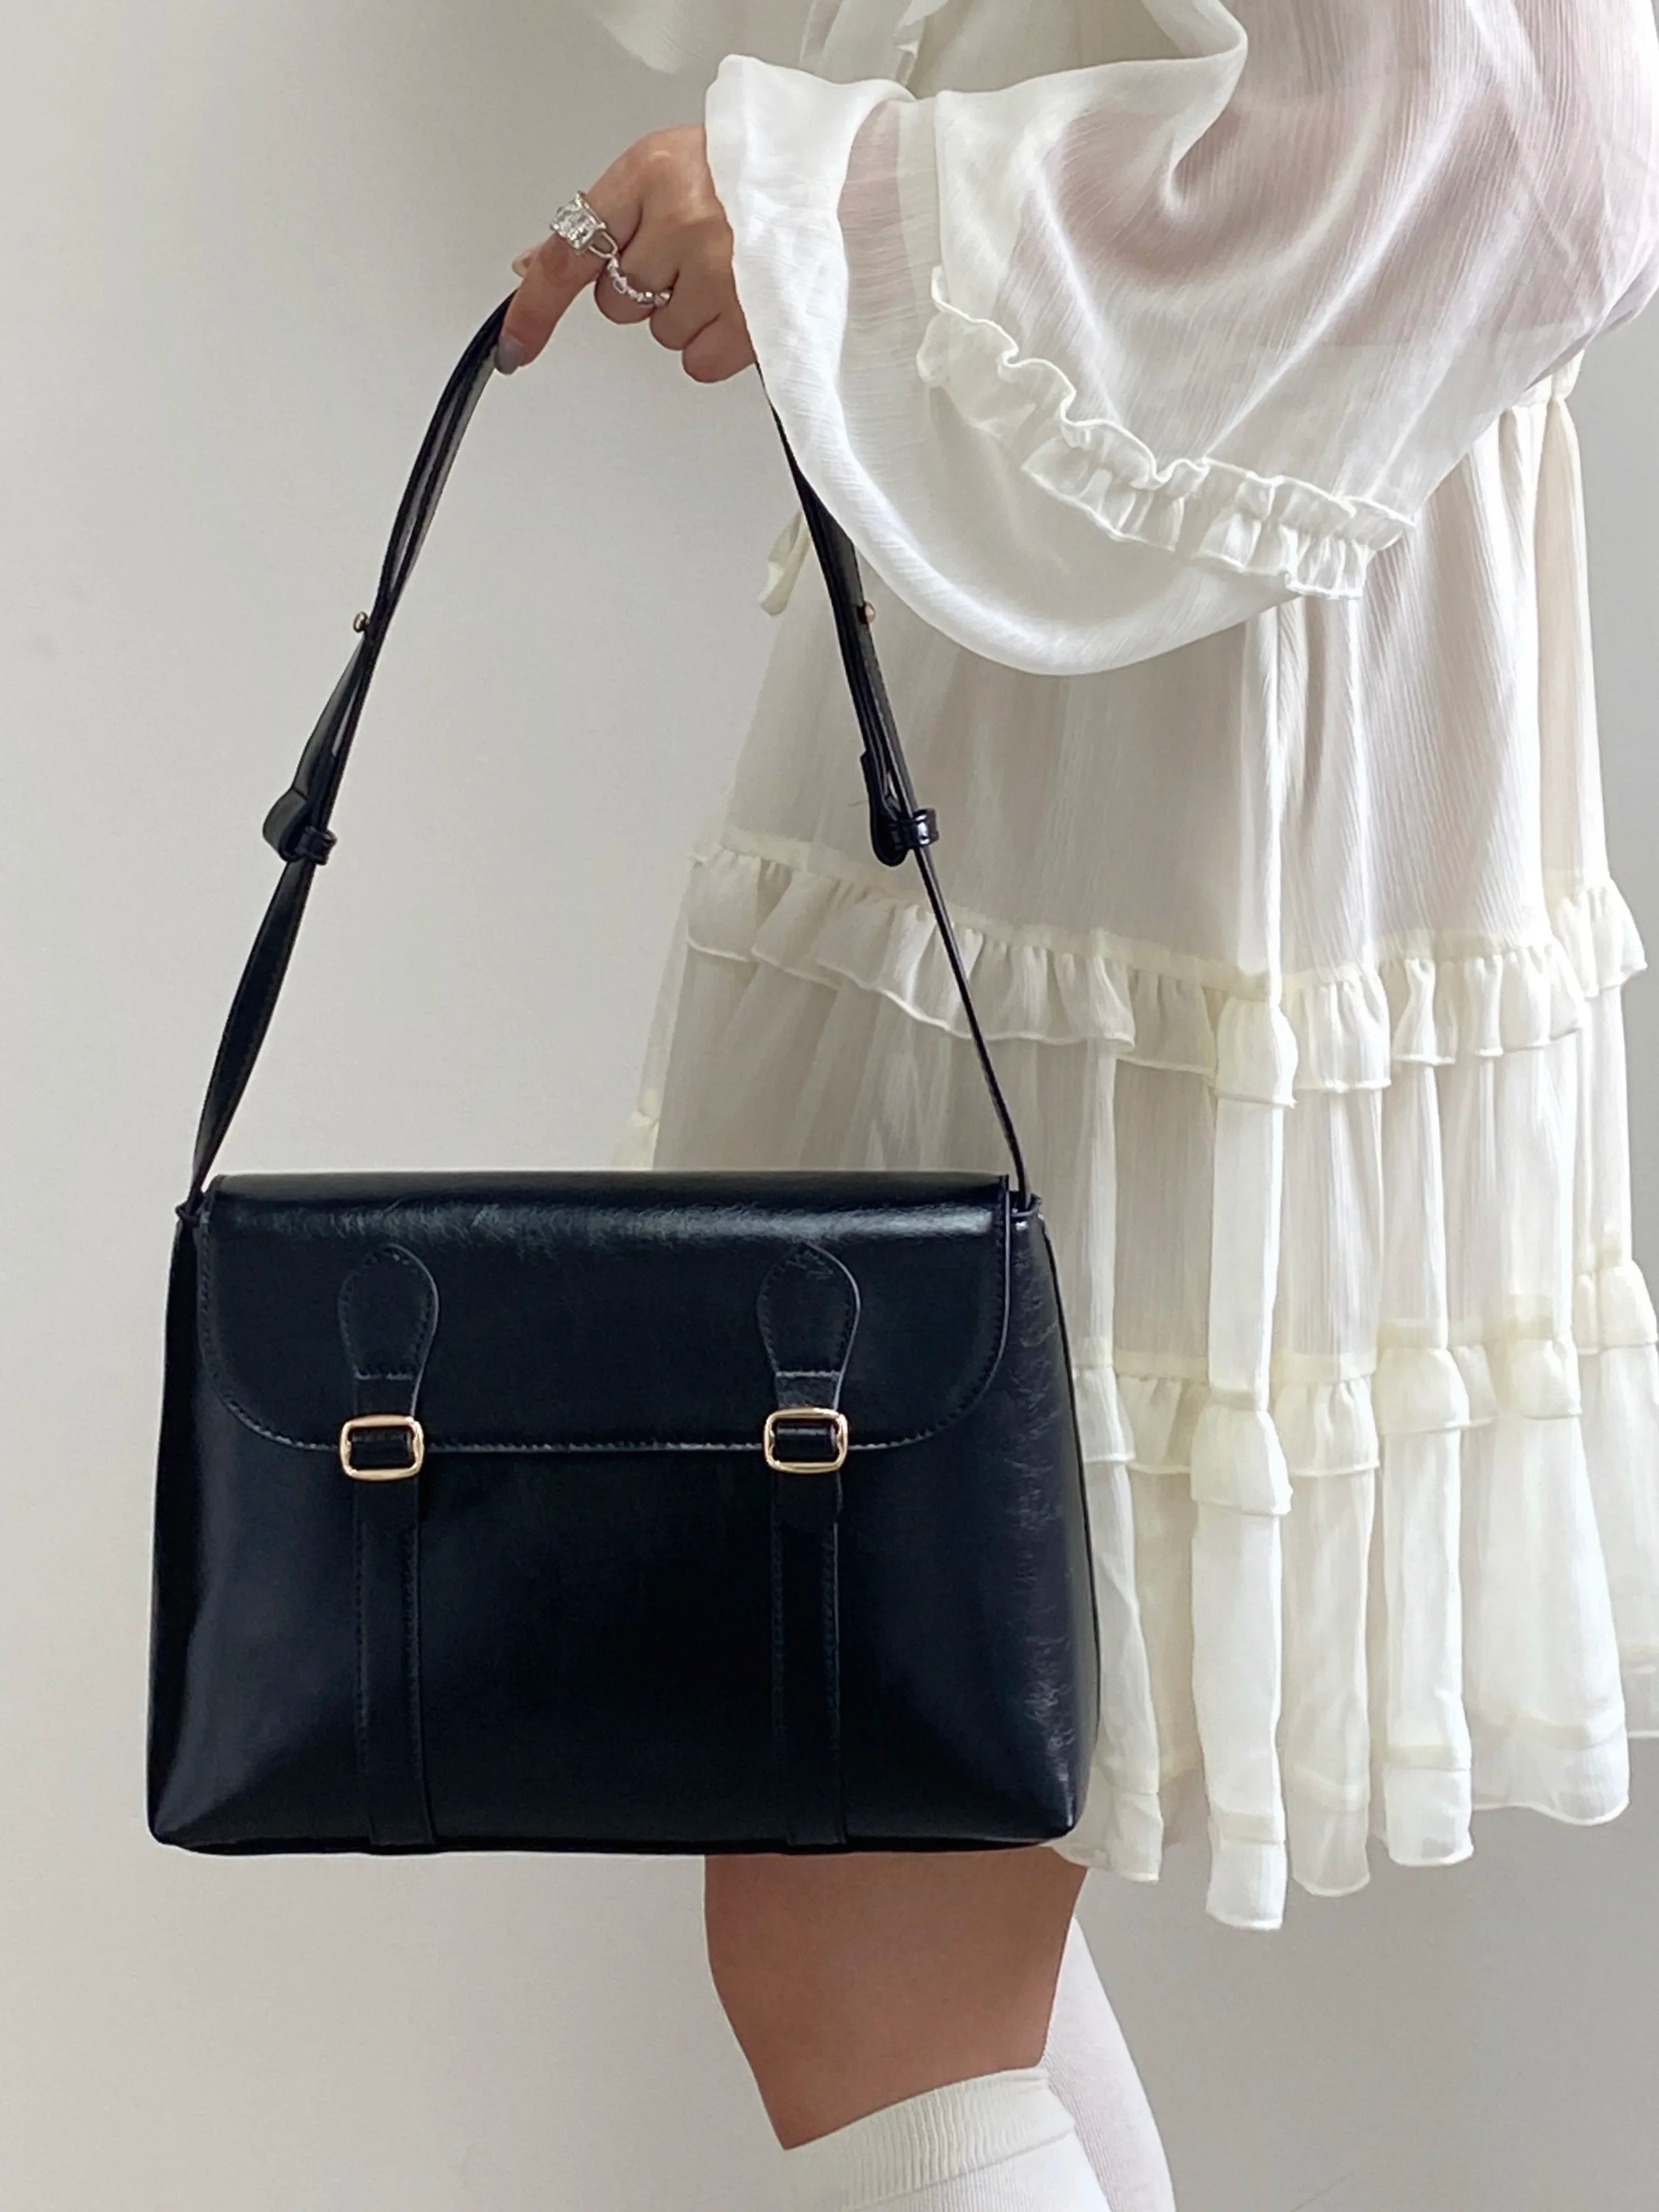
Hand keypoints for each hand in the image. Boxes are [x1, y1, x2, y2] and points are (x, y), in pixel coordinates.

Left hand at [498, 126, 754, 382]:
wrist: (844, 185)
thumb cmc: (756, 175)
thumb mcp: (669, 171)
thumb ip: (602, 222)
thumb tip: (530, 266)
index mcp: (653, 172)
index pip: (570, 252)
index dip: (535, 307)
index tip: (515, 348)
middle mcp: (684, 220)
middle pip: (617, 301)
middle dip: (645, 288)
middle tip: (689, 257)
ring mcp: (721, 273)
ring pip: (660, 333)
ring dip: (686, 314)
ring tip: (727, 274)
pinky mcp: (752, 321)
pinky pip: (697, 362)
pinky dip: (714, 345)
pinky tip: (740, 305)